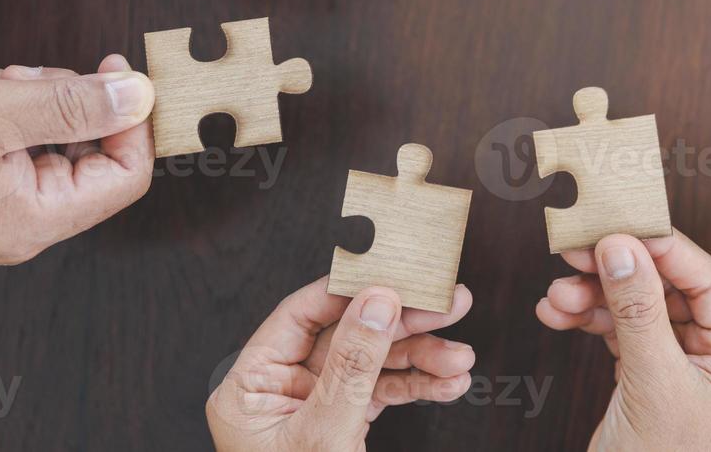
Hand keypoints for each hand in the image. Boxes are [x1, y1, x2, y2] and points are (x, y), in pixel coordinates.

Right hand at [0, 56, 155, 263]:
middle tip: (32, 77)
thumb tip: (139, 97)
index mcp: (36, 219)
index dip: (131, 121)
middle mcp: (23, 225)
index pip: (127, 176)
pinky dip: (11, 111)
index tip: (119, 75)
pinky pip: (21, 144)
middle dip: (72, 104)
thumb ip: (73, 104)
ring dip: (38, 101)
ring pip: (56, 142)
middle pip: (94, 156)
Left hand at [207, 278, 475, 450]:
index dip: (353, 291)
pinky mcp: (339, 426)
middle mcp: (278, 390)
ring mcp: (311, 408)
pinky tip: (449, 382)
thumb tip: (377, 301)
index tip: (400, 276)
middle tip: (450, 305)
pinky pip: (381, 394)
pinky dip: (417, 387)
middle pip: (347, 334)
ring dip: (421, 358)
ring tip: (461, 357)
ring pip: (372, 364)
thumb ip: (353, 365)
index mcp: (250, 385)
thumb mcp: (325, 435)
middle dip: (403, 324)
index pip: (303, 314)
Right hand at [536, 230, 710, 451]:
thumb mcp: (653, 384)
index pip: (706, 280)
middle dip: (617, 271)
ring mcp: (682, 365)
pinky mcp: (648, 376)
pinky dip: (587, 319)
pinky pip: (618, 330)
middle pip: (666, 288)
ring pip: (636, 306)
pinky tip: (557, 313)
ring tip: (557, 295)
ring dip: (593, 296)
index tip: (618, 224)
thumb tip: (622, 245)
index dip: (661, 247)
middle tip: (577, 250)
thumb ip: (637, 310)